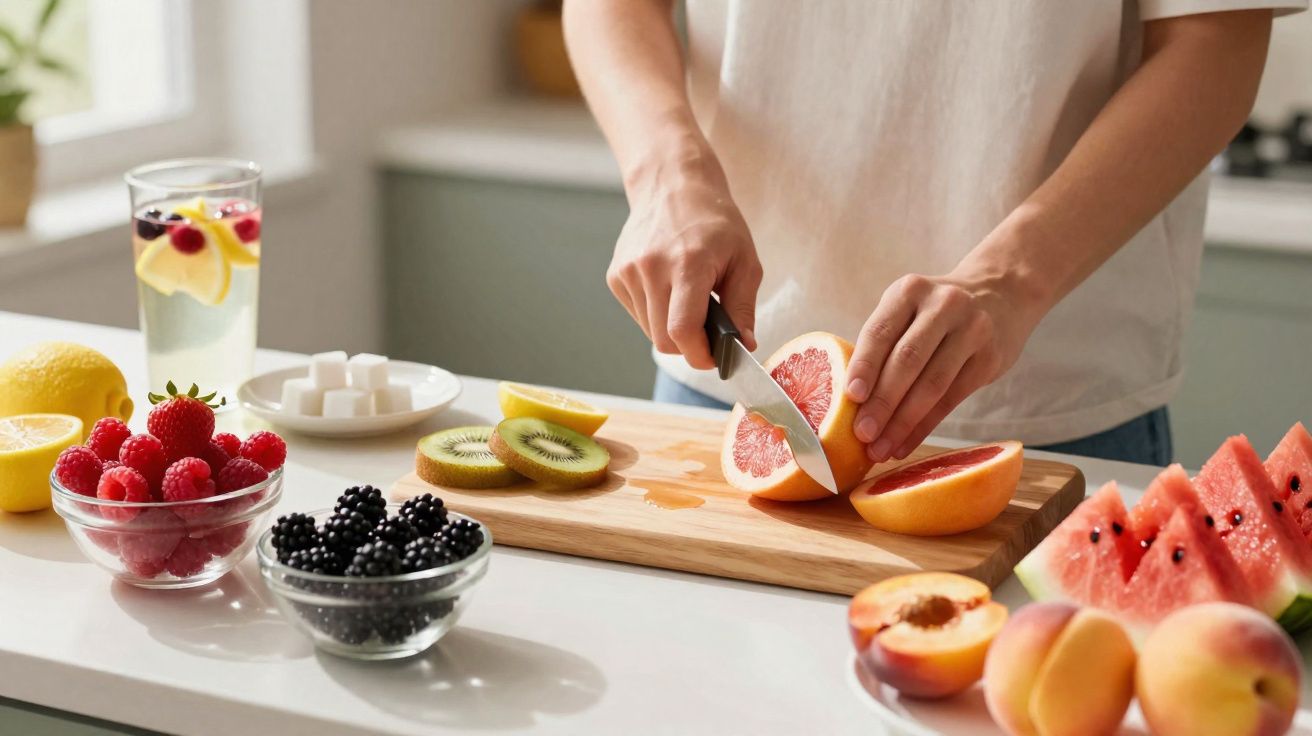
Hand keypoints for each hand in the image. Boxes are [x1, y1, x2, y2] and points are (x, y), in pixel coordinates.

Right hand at [607, 150, 761, 368]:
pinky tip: (669, 288)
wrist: (672, 185)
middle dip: (689, 346)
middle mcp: (651, 267)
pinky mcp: (616, 275)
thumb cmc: (715, 222)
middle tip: (708, 331)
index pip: (682, 331)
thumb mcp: (745, 260)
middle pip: (663, 340)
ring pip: (649, 331)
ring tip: (689, 299)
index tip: (714, 358)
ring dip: (671, 328)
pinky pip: (638, 315)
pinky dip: (656, 313)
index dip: (699, 355)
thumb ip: (743, 307)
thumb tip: (744, 345)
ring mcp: (628, 271)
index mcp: (687, 263)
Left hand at [844, 271, 1043, 462]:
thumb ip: (883, 342)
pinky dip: (924, 426)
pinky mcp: (990, 358)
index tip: (850, 397)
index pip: (881, 331)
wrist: (1001, 293)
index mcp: (910, 290)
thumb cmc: (935, 312)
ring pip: (932, 385)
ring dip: (902, 423)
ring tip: (880, 449)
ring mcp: (972, 330)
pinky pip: (952, 399)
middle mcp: (943, 305)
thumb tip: (847, 400)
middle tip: (862, 434)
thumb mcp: (909, 308)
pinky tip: (905, 444)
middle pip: (907, 360)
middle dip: (882, 402)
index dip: (864, 366)